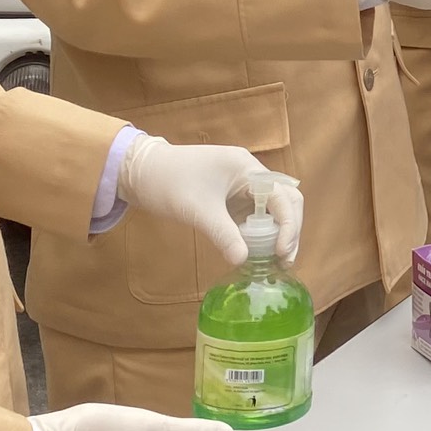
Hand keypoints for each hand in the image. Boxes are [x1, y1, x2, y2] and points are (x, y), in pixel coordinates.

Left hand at [119, 136, 302, 265]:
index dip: (288, 225)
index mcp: (247, 169)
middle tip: (284, 259)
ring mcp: (242, 186)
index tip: (281, 252)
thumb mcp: (197, 210)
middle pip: (286, 201)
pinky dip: (260, 234)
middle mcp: (251, 175)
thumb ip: (223, 234)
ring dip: (278, 233)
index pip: (283, 196)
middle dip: (290, 230)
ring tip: (276, 261)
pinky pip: (255, 216)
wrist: (140, 172)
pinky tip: (257, 253)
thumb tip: (243, 260)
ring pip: (273, 210)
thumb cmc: (169, 182)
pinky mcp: (232, 198)